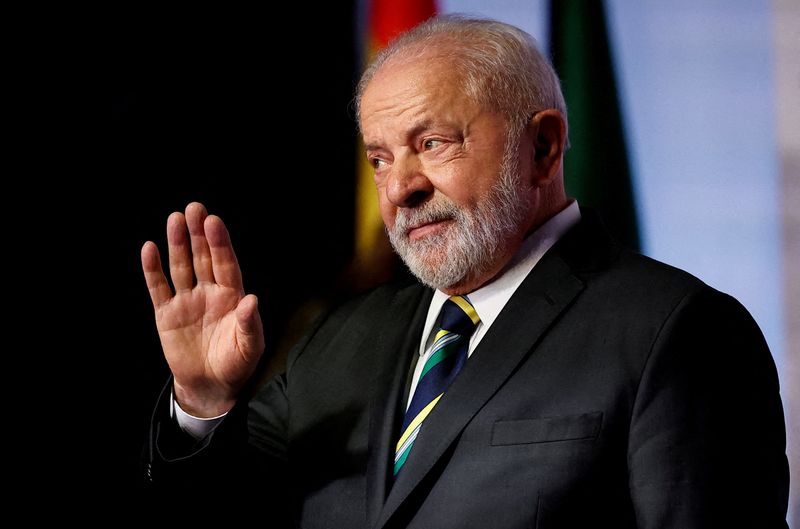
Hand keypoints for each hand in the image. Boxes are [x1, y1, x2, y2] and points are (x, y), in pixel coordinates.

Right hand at [141, 202, 264, 416]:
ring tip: (174, 219)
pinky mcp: (166, 314)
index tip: (214, 222)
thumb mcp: (250, 347)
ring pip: (181, 266)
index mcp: (231, 296)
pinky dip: (152, 269)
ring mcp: (187, 301)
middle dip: (198, 233)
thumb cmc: (236, 364)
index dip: (220, 244)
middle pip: (203, 257)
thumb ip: (249, 324)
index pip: (226, 264)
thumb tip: (252, 300)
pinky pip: (158, 288)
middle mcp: (209, 293)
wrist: (211, 386)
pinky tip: (150, 248)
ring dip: (177, 244)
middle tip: (194, 208)